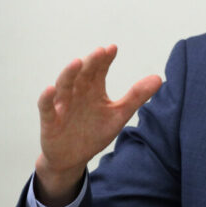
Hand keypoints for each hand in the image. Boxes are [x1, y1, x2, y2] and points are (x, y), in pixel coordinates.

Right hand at [33, 45, 161, 206]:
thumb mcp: (119, 115)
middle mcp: (77, 93)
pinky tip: (50, 89)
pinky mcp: (50, 120)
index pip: (99, 70)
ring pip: (64, 85)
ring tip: (77, 62)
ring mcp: (62, 105)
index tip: (113, 48)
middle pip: (83, 74)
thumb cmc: (94, 132)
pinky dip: (46, 98)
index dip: (105, 59)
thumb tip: (159, 78)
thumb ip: (136, 96)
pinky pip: (46, 107)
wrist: (73, 158)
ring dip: (69, 74)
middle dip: (91, 62)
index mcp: (93, 89)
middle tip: (100, 51)